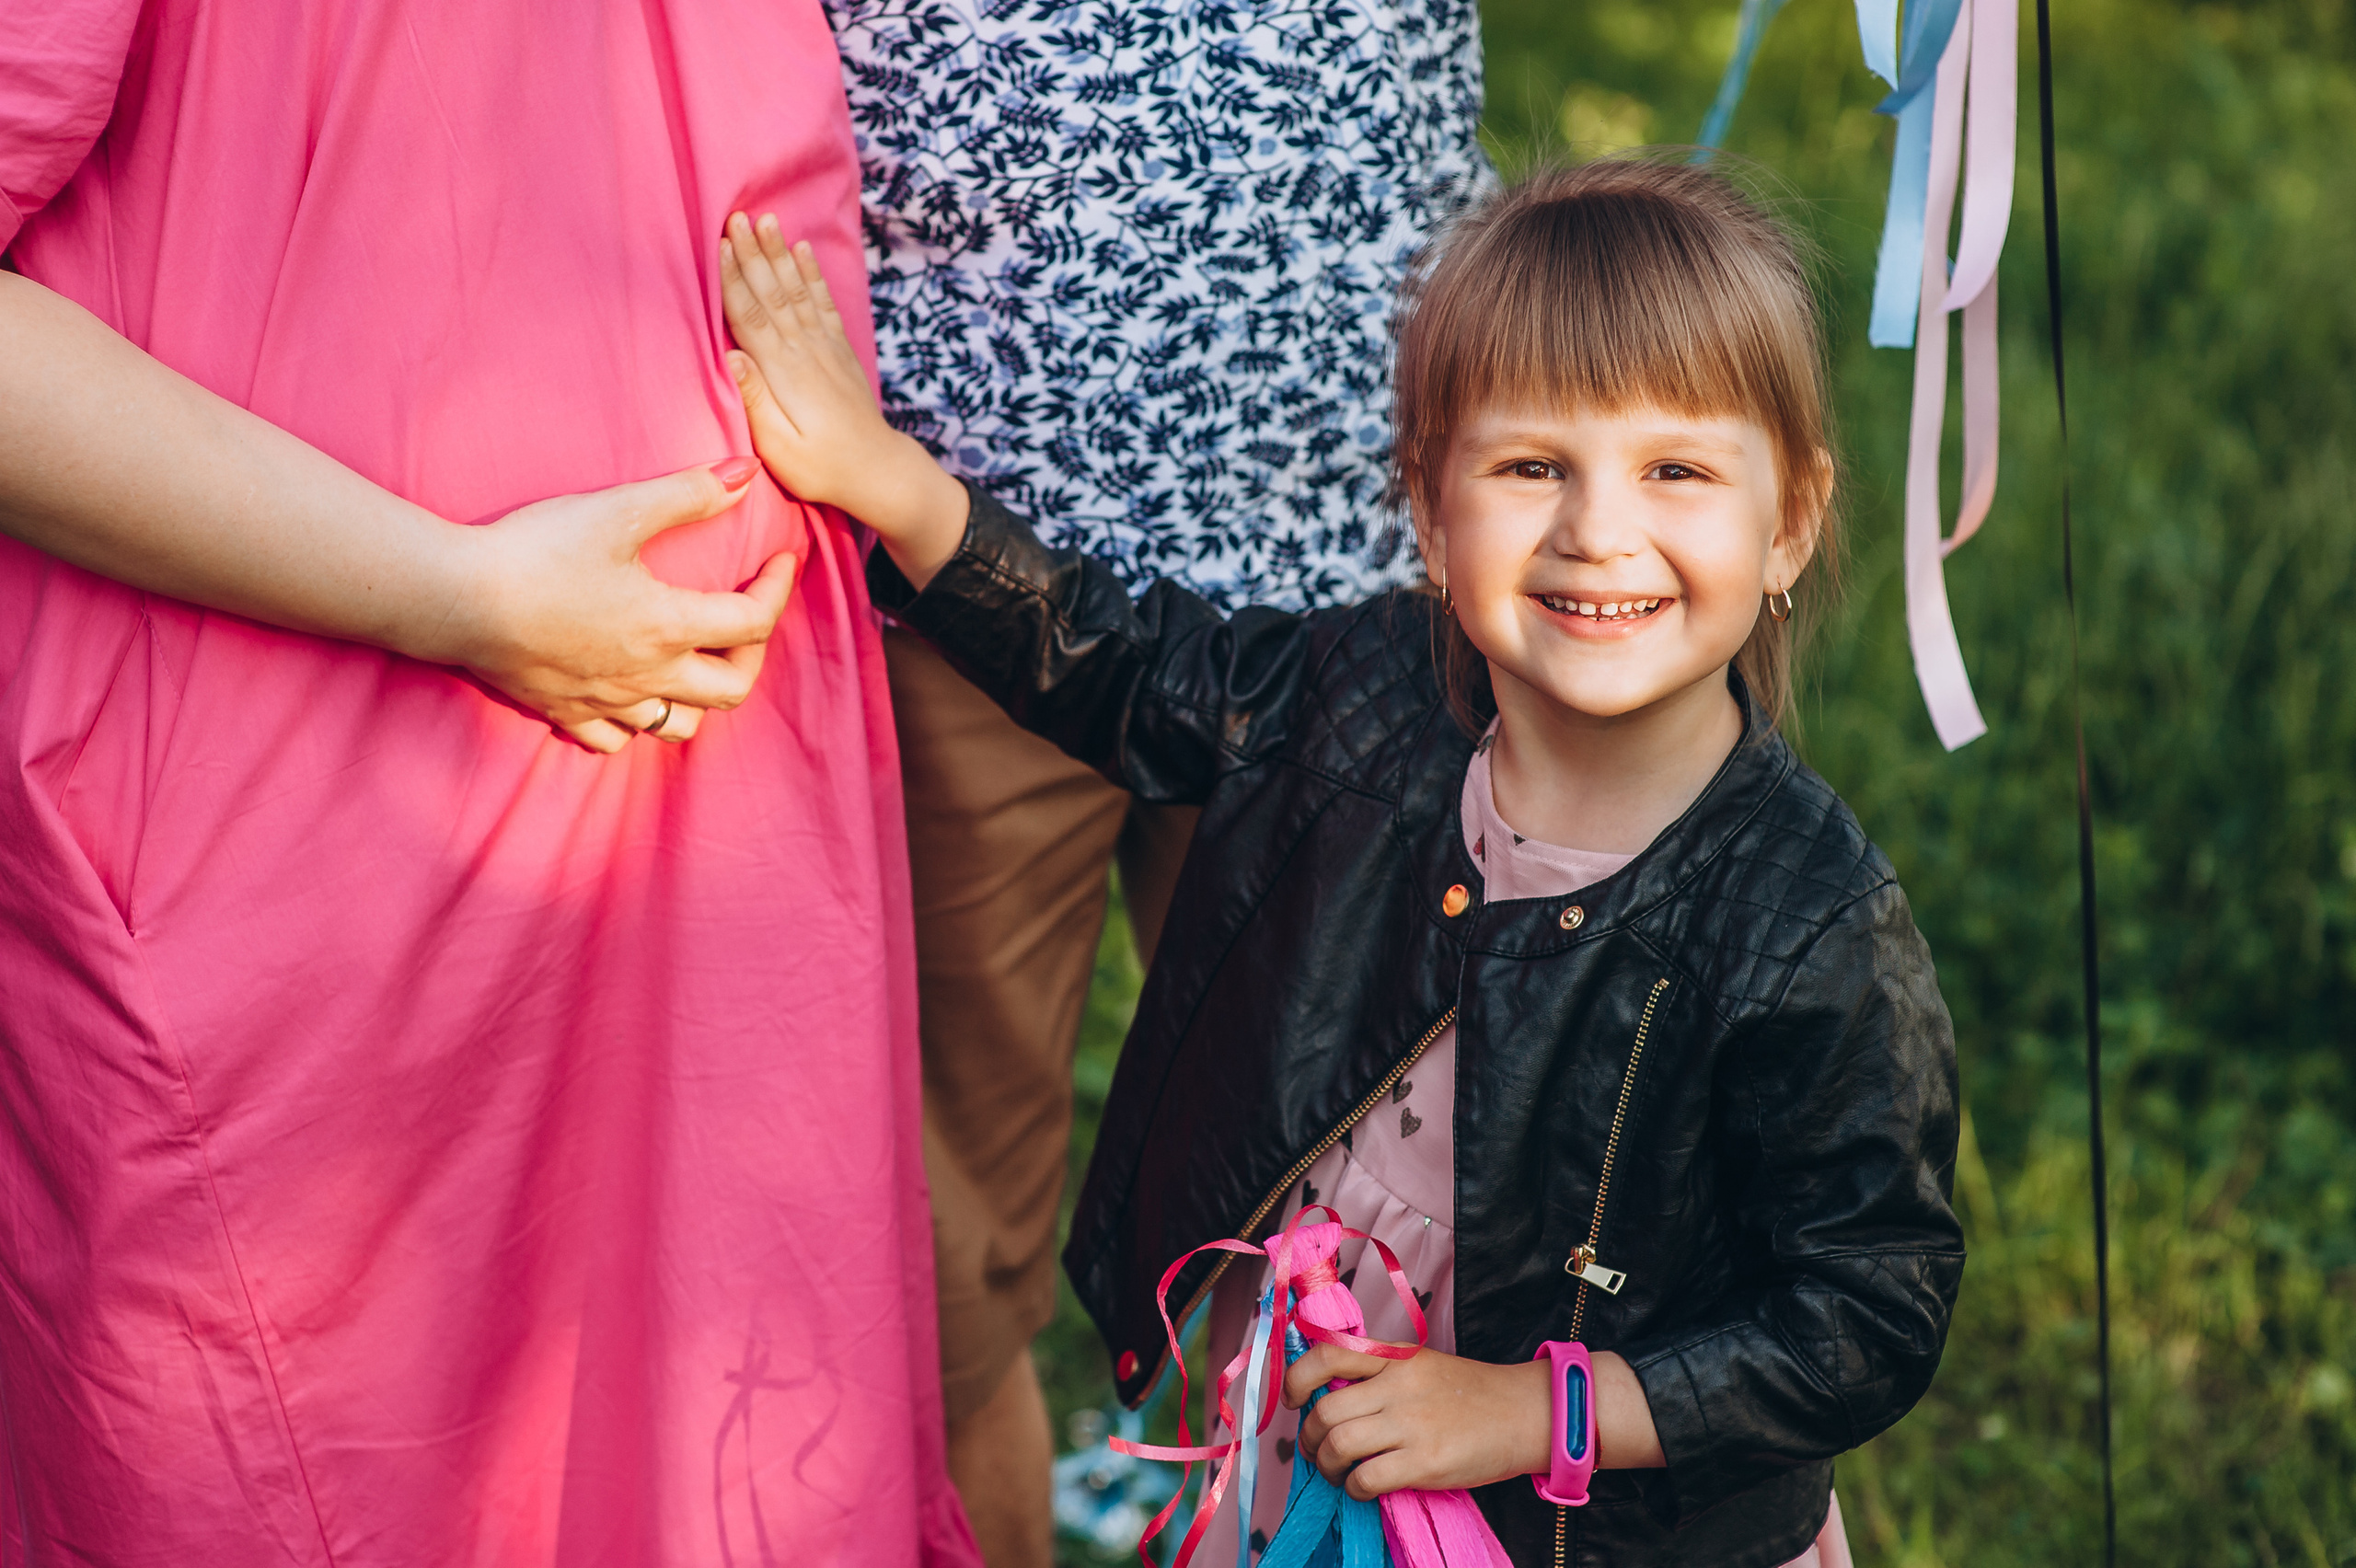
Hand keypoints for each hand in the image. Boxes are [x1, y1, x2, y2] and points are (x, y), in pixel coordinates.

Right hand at [425, 459, 798, 752]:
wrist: (451, 599)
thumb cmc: (535, 550)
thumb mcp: (618, 511)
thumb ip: (688, 494)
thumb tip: (748, 474)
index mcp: (668, 627)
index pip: (754, 622)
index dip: (780, 589)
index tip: (784, 559)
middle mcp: (646, 677)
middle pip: (731, 689)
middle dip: (753, 655)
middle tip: (745, 618)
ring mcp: (604, 703)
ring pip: (678, 725)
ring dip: (698, 697)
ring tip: (692, 659)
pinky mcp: (562, 712)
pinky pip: (613, 740)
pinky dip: (633, 723)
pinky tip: (627, 692)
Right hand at [718, 213, 968, 586]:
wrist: (878, 472)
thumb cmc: (822, 468)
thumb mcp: (779, 447)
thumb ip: (754, 400)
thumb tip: (730, 354)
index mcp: (783, 372)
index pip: (750, 315)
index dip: (732, 278)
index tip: (718, 243)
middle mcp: (805, 351)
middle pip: (772, 292)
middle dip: (753, 252)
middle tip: (736, 214)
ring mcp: (826, 348)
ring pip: (797, 291)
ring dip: (780, 254)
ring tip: (767, 220)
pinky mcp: (840, 353)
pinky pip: (824, 304)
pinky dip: (812, 275)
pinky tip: (803, 252)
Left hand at [1284, 1342, 1553, 1500]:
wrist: (1524, 1414)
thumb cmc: (1470, 1394)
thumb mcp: (1421, 1366)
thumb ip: (1378, 1374)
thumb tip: (1327, 1403)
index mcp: (1394, 1356)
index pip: (1327, 1353)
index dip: (1296, 1379)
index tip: (1292, 1400)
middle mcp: (1398, 1384)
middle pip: (1324, 1410)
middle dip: (1308, 1438)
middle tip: (1315, 1450)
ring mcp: (1411, 1422)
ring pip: (1338, 1444)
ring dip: (1327, 1465)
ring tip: (1337, 1472)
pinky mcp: (1425, 1460)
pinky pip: (1366, 1477)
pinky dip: (1354, 1487)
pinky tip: (1363, 1488)